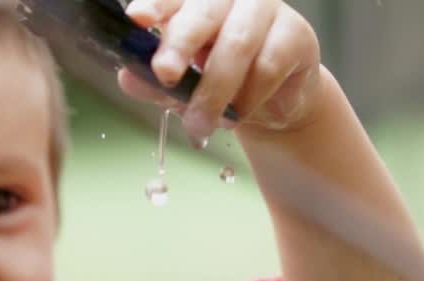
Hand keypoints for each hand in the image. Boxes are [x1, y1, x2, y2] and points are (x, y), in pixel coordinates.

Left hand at [120, 0, 322, 141]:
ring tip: (200, 125)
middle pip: (202, 13)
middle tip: (166, 75)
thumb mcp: (181, 86)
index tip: (137, 19)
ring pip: (237, 44)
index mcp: (193, 1)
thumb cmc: (223, 83)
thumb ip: (153, 82)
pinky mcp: (295, 33)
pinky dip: (248, 97)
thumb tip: (128, 79)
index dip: (156, 5)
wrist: (275, 102)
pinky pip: (268, 66)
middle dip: (180, 44)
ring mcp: (264, 9)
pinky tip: (238, 114)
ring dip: (215, 91)